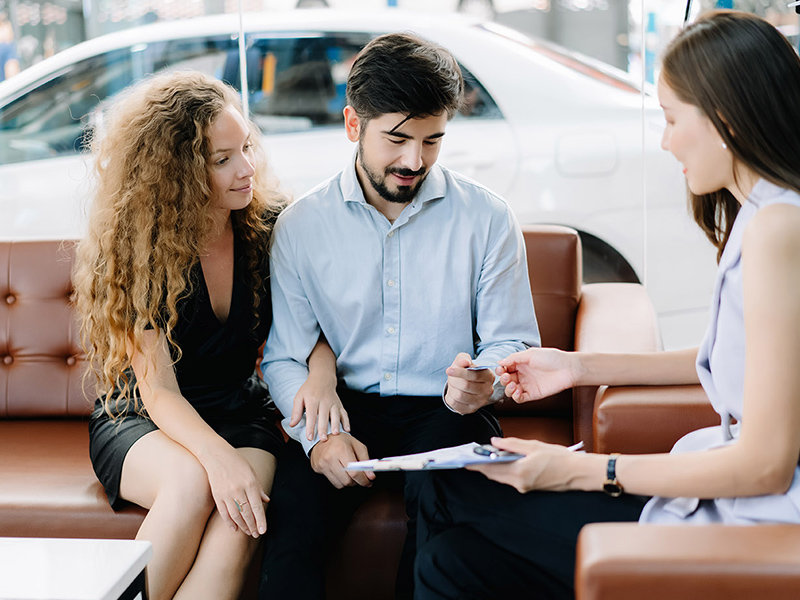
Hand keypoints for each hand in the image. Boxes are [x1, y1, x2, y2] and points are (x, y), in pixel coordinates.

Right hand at [202, 444, 269, 536]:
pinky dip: (229, 522)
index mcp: (250, 483)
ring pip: (236, 515)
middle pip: (247, 513)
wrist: (216, 455)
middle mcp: (239, 490)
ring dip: (243, 526)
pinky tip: (234, 529)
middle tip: (256, 534)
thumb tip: (266, 501)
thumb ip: (259, 488)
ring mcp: (227, 493)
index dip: (261, 520)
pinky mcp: (217, 495)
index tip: (263, 530)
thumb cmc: (237, 462)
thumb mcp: (252, 472)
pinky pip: (224, 513)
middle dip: (252, 526)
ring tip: (248, 533)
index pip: (257, 506)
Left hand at [290, 378, 350, 441]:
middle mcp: (324, 401)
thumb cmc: (309, 390)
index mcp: (312, 400)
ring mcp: (333, 403)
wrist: (322, 378)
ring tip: (335, 434)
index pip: (311, 415)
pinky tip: (347, 429)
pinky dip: (346, 421)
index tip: (310, 437)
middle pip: (324, 416)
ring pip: (336, 415)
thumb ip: (296, 411)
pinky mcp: (339, 405)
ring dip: (336, 425)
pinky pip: (344, 413)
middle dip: (324, 428)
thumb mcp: (299, 397)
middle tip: (323, 439)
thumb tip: (292, 425)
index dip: (310, 427)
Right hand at [309, 434, 375, 488]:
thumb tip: (371, 476)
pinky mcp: (318, 469)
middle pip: (347, 481)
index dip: (363, 480)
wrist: (321, 437)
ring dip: (349, 482)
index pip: (354, 472)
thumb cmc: (340, 441)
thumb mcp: (356, 445)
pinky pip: (333, 482)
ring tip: (351, 474)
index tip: (369, 482)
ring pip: (340, 484)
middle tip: (361, 478)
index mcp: (341, 449)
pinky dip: (340, 481)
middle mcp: (330, 457)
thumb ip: (365, 460)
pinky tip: (342, 473)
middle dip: (357, 482)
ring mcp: (322, 464)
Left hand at [444, 352, 494, 413]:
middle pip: (466, 386)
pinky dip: (450, 397)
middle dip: (454, 380)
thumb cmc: (466, 370)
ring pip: (460, 396)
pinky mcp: (472, 409)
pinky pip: (455, 404)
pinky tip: (453, 392)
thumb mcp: (465, 360)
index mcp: (489, 376)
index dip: (460, 372)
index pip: (475, 375)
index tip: (448, 370)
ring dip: (451, 388)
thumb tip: (464, 362)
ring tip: (453, 384)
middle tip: (451, 377)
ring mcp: (481, 402)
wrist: (467, 383)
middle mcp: (488, 390)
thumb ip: (463, 358)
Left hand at [467, 437, 582, 492]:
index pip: (491, 468)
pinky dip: (501, 471)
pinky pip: (509, 479)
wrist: (577, 473)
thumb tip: (494, 442)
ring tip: (481, 457)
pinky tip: (498, 462)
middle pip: (493, 475)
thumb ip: (512, 444)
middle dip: (481, 466)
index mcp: (520, 472)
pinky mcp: (528, 487)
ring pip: (500, 478)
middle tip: (469, 457)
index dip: (477, 464)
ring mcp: (524, 487)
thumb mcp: (534, 446)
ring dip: (490, 469)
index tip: (465, 459)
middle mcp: (520, 483)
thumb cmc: (559, 458)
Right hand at [497, 348, 577, 403]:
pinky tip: (518, 392)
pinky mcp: (533, 394)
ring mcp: (527, 385)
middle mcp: (522, 375)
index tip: (501, 369)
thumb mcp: (530, 354)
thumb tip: (500, 362)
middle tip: (507, 377)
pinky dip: (516, 397)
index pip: (505, 368)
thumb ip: (514, 358)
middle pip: (506, 380)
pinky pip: (520, 398)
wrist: (567, 369)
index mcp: (521, 364)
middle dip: (503, 380)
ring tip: (513, 386)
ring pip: (510, 391)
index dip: (501, 370)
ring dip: (508, 389)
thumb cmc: (552, 358)